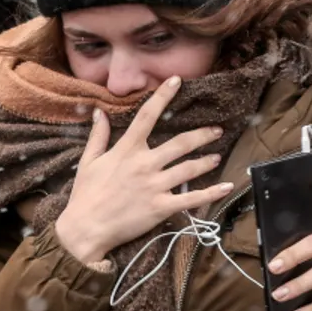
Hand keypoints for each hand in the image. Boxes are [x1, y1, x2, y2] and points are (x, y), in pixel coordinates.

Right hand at [54, 76, 234, 262]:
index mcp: (126, 150)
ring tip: (217, 155)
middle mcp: (144, 164)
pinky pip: (191, 199)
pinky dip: (211, 193)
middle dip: (201, 135)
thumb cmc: (85, 195)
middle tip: (216, 129)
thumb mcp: (88, 161)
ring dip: (206, 160)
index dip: (163, 96)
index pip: (147, 116)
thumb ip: (98, 136)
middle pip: (180, 143)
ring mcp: (154, 186)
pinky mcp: (161, 207)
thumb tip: (100, 112)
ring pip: (189, 169)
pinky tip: (226, 187)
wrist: (85, 229)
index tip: (177, 81)